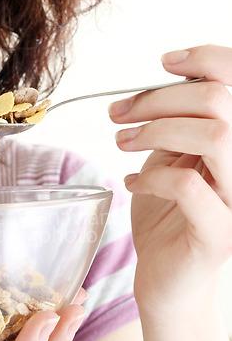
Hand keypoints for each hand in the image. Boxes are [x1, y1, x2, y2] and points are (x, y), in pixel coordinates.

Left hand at [109, 45, 231, 313]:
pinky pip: (187, 184)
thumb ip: (174, 129)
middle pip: (221, 103)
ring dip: (155, 131)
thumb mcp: (168, 163)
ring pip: (215, 136)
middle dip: (159, 99)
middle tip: (118, 114)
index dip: (207, 60)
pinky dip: (150, 176)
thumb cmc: (166, 219)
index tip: (164, 63)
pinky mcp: (219, 233)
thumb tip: (159, 86)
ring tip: (122, 142)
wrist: (166, 280)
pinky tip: (131, 184)